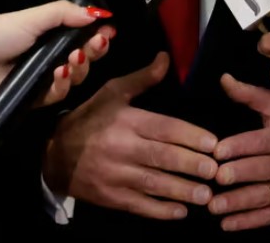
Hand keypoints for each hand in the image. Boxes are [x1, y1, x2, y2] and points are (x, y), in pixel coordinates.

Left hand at [0, 0, 112, 105]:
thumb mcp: (29, 17)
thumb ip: (63, 13)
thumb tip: (99, 13)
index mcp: (49, 33)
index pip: (81, 34)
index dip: (97, 33)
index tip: (108, 30)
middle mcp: (50, 55)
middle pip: (85, 56)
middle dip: (96, 49)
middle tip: (98, 43)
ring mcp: (43, 78)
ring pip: (76, 76)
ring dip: (81, 67)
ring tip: (74, 58)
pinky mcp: (36, 99)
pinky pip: (58, 94)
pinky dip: (63, 85)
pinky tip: (59, 74)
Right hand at [42, 52, 219, 220]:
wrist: (54, 155)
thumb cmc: (89, 119)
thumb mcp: (112, 93)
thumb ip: (143, 78)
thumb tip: (166, 57)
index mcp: (126, 121)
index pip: (164, 128)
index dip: (190, 137)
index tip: (214, 144)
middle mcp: (121, 148)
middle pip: (162, 157)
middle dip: (191, 165)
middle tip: (216, 171)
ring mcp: (115, 175)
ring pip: (154, 184)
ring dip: (182, 191)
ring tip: (206, 195)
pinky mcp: (110, 197)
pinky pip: (139, 206)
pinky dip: (160, 211)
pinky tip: (181, 213)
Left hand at [208, 74, 269, 231]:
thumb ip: (250, 95)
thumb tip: (224, 79)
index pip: (260, 140)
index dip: (239, 146)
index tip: (217, 151)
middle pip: (261, 168)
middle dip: (237, 174)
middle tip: (215, 178)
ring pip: (264, 195)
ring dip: (237, 202)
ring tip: (213, 206)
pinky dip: (248, 221)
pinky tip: (227, 224)